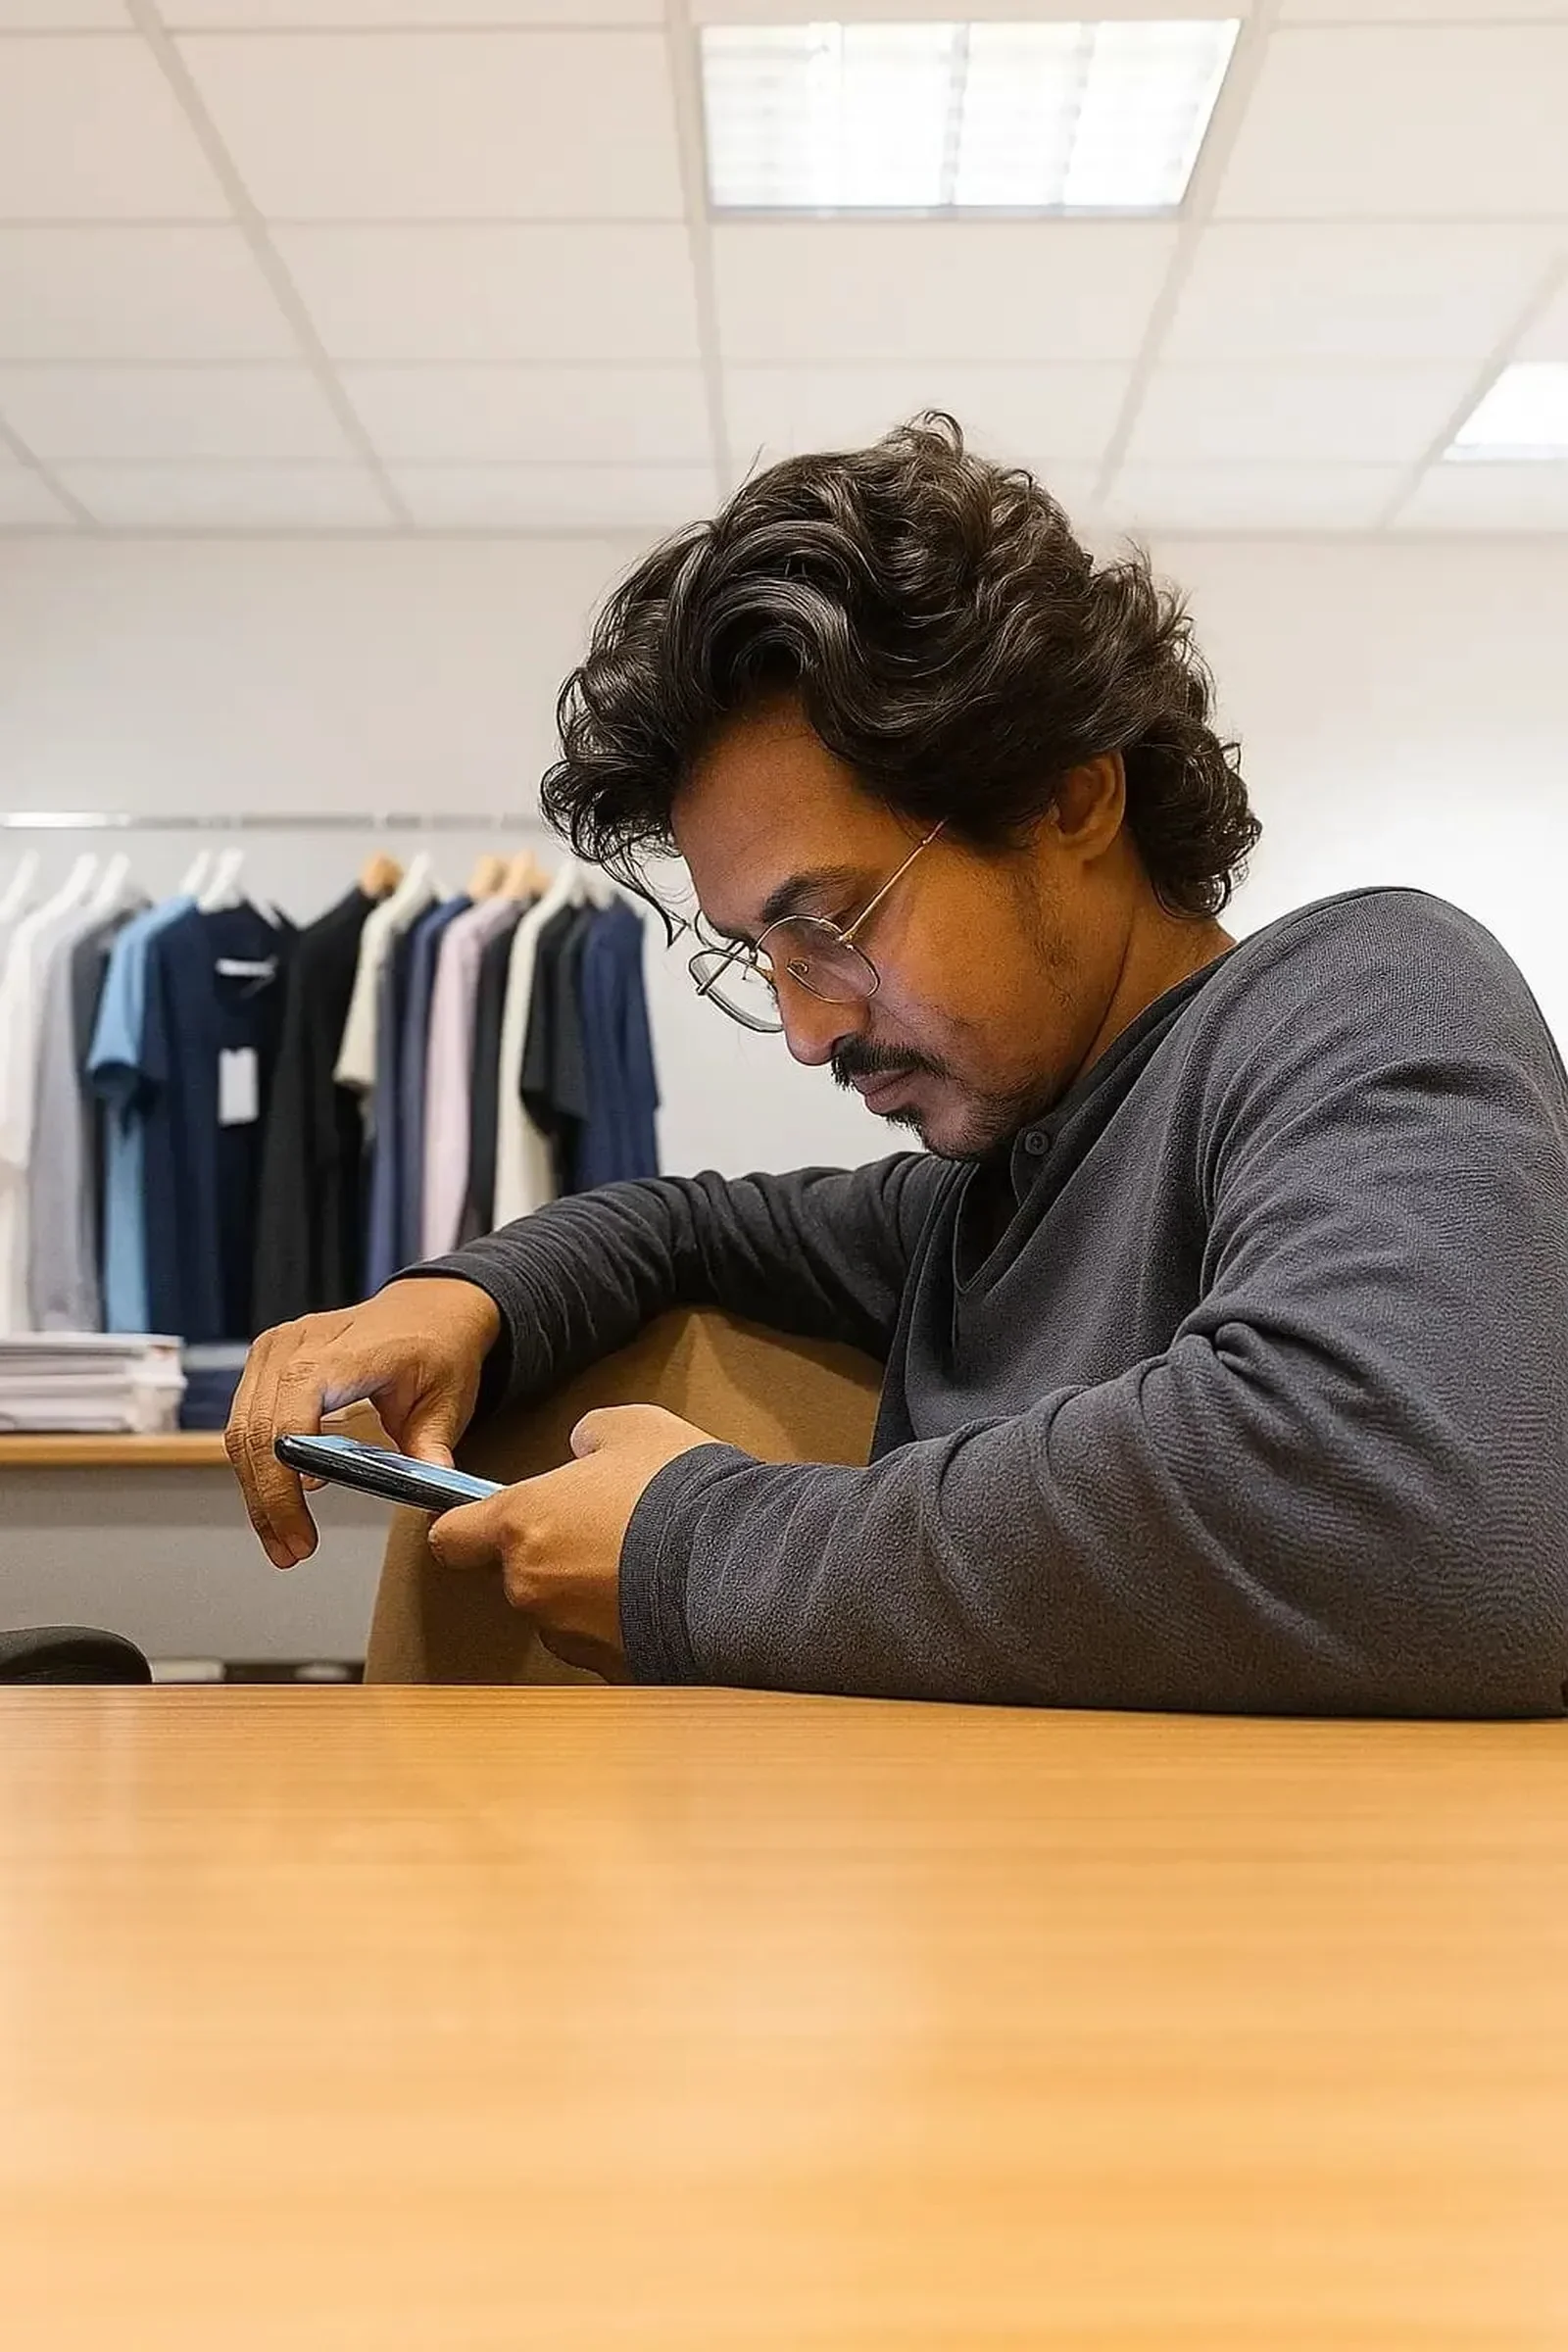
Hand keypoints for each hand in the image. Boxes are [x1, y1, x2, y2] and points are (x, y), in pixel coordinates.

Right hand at [227, 1279, 500, 1567]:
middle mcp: (294, 1344)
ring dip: (256, 1490)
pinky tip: (280, 1500)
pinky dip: (257, 1464)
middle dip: (266, 1503)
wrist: (431, 1307)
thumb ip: (432, 1450)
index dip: (283, 1487)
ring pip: (240, 1432)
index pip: (287, 1423)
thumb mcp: (447, 1401)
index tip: (300, 1537)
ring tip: (283, 1539)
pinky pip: (246, 1419)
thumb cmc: (438, 1347)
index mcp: (339, 1353)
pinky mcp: (267, 1360)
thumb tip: (429, 1503)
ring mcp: (274, 1348)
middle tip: (289, 1552)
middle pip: (254, 1435)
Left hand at [428, 1404, 715, 1679]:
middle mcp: (532, 1585)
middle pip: (518, 1574)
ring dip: (588, 1594)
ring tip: (643, 1565)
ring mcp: (569, 1633)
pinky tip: (664, 1598)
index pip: (452, 1538)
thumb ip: (591, 1435)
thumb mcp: (635, 1428)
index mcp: (522, 1522)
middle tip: (605, 1530)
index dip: (466, 1528)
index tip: (482, 1523)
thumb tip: (584, 1449)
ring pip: (560, 1612)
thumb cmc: (679, 1490)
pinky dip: (623, 1625)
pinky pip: (604, 1643)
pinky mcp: (610, 1667)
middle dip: (553, 1556)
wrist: (741, 1561)